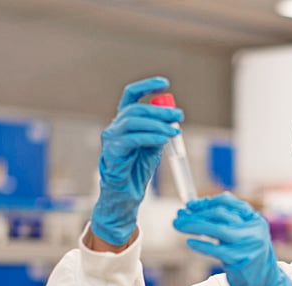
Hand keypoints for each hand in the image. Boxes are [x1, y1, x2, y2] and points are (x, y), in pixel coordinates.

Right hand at [91, 77, 183, 245]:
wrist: (125, 195)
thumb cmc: (137, 171)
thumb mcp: (153, 147)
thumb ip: (159, 132)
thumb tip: (172, 119)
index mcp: (124, 123)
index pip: (131, 96)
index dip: (146, 86)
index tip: (164, 83)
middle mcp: (115, 127)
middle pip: (137, 109)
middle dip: (160, 110)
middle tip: (179, 116)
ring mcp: (111, 139)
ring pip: (134, 122)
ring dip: (157, 124)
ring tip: (174, 131)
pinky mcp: (112, 152)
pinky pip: (132, 139)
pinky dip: (151, 137)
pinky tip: (164, 139)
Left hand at [172, 193, 291, 285]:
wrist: (264, 282)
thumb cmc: (247, 255)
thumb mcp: (243, 233)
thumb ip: (226, 220)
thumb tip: (197, 207)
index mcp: (254, 219)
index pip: (229, 202)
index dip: (207, 202)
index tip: (190, 205)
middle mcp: (253, 229)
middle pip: (221, 214)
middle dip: (197, 213)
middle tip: (179, 215)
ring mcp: (247, 245)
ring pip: (217, 229)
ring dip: (194, 225)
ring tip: (178, 225)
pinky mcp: (239, 260)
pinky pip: (216, 250)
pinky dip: (201, 245)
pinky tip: (190, 242)